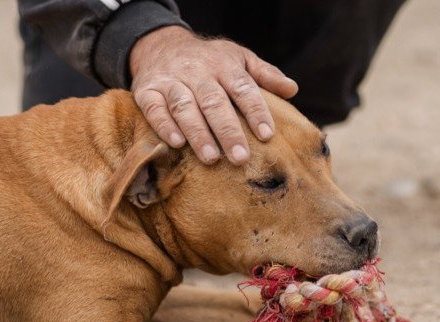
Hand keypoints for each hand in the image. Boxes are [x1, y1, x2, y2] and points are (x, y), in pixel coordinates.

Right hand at [129, 26, 297, 164]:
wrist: (160, 45)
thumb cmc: (207, 60)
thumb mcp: (237, 58)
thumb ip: (264, 74)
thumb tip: (292, 90)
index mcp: (223, 65)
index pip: (243, 88)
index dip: (255, 111)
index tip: (267, 135)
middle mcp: (196, 72)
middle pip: (214, 102)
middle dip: (228, 131)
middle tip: (240, 158)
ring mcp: (170, 80)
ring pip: (184, 107)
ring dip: (198, 133)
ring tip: (211, 158)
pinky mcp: (147, 91)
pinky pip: (154, 109)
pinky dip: (164, 126)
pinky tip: (175, 143)